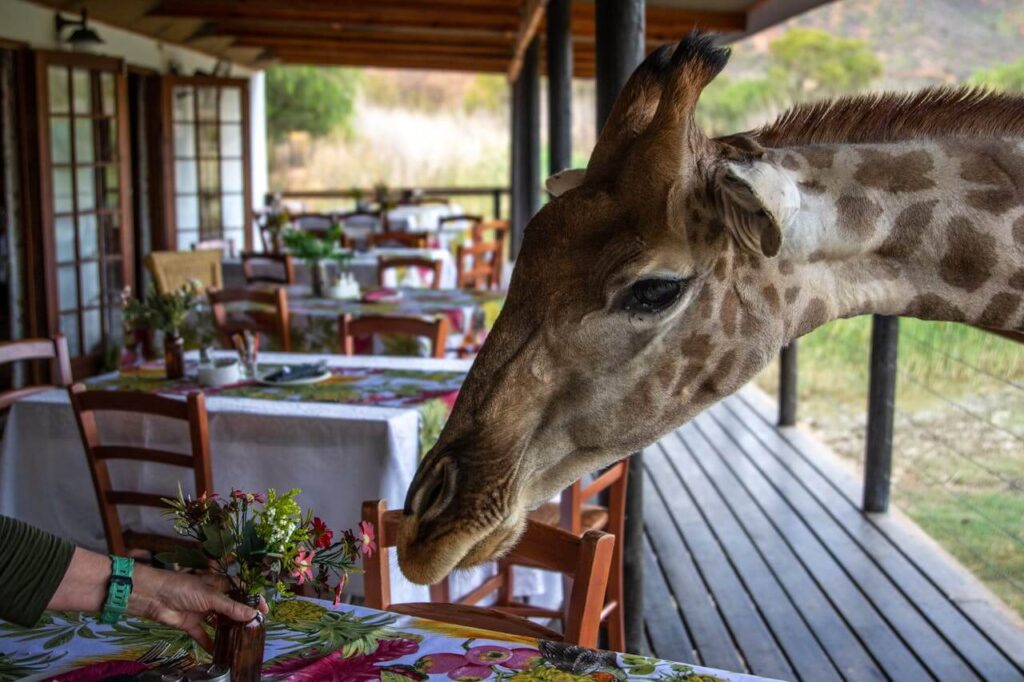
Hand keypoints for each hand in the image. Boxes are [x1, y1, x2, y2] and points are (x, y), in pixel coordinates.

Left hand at [128, 565, 268, 650]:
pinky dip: (209, 643)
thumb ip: (231, 607)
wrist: (154, 597)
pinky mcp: (190, 624)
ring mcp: (201, 611)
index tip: (264, 610)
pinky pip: (203, 635)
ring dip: (228, 630)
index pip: (240, 591)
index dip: (252, 599)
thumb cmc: (184, 588)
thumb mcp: (210, 596)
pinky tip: (219, 652)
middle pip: (230, 608)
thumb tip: (253, 615)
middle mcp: (211, 598)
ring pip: (218, 622)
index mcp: (218, 585)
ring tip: (242, 640)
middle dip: (242, 617)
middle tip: (255, 629)